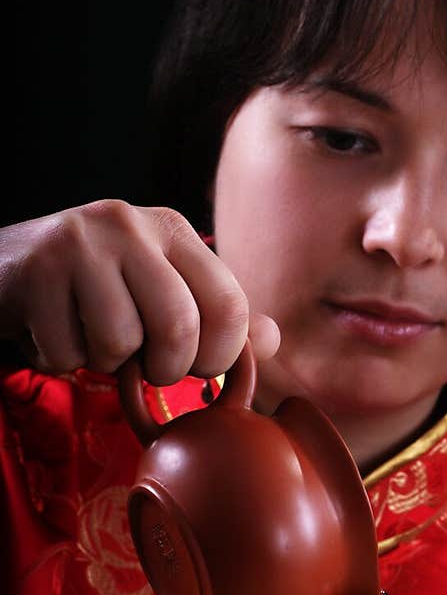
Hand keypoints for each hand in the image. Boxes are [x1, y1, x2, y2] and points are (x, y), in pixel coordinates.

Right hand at [0, 200, 280, 383]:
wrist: (5, 267)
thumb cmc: (95, 289)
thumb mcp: (163, 291)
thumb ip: (218, 316)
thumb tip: (271, 340)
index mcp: (173, 230)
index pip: (230, 305)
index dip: (220, 356)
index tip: (199, 367)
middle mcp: (131, 225)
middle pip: (178, 328)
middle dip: (166, 370)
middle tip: (147, 367)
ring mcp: (80, 244)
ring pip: (120, 342)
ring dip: (106, 363)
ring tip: (92, 338)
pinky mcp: (36, 272)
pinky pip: (68, 353)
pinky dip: (62, 361)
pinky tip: (56, 331)